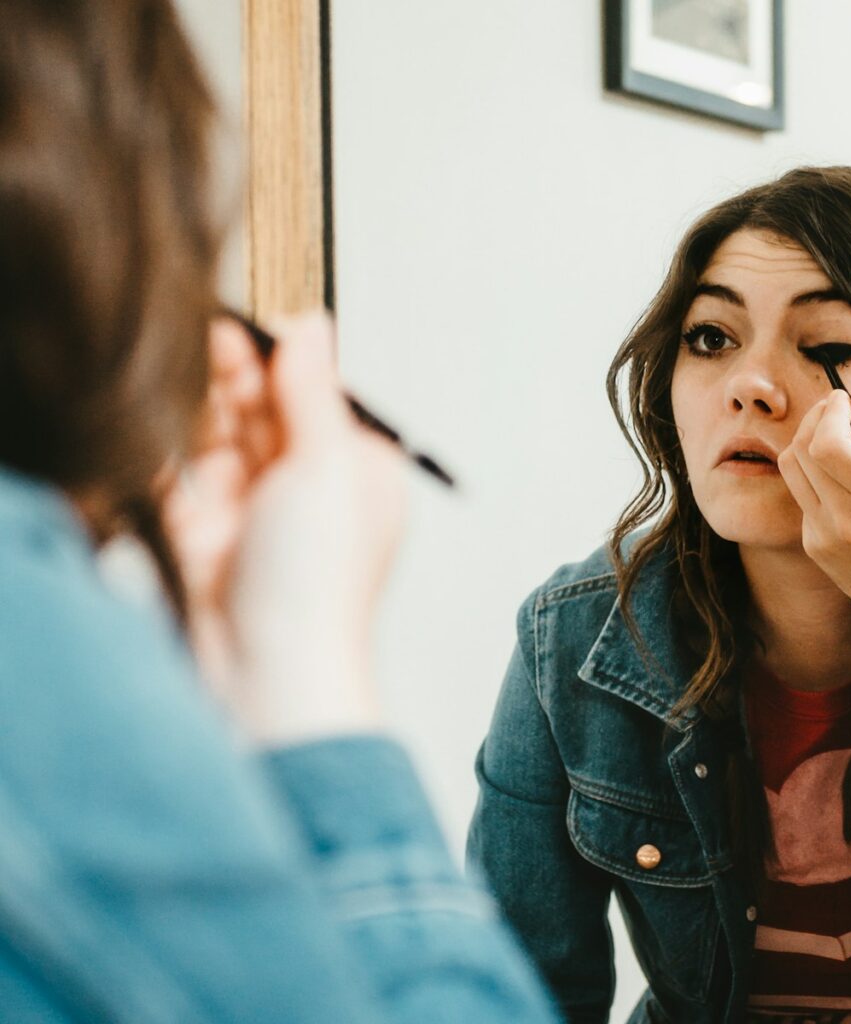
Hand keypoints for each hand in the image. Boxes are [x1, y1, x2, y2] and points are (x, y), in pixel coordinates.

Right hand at [163, 311, 405, 744]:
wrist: (269, 672)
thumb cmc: (319, 583)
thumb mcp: (326, 466)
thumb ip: (312, 390)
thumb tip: (313, 323)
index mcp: (357, 473)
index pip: (322, 396)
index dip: (290, 358)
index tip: (260, 322)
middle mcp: (310, 489)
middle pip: (271, 412)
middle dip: (245, 374)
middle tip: (216, 329)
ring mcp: (257, 511)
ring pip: (227, 436)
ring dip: (211, 401)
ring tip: (194, 357)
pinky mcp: (208, 533)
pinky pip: (188, 473)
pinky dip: (179, 444)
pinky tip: (173, 410)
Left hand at [777, 386, 850, 670]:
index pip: (828, 446)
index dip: (828, 414)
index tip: (841, 398)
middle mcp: (845, 519)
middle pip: (801, 452)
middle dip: (815, 419)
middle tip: (833, 408)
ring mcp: (822, 535)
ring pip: (791, 470)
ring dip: (805, 442)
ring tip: (831, 433)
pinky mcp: (811, 545)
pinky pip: (800, 495)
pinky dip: (813, 475)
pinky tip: (836, 475)